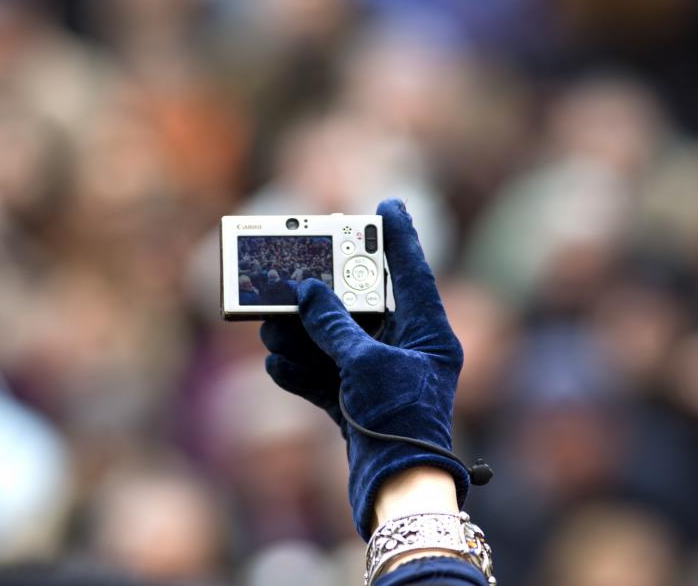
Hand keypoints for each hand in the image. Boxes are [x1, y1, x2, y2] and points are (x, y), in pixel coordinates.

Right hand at [261, 198, 468, 539]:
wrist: (398, 494)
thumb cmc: (399, 425)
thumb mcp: (365, 365)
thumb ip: (334, 325)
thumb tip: (307, 292)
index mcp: (428, 334)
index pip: (413, 272)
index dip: (399, 235)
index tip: (387, 203)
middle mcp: (407, 352)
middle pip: (362, 307)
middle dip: (324, 295)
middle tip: (297, 269)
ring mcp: (382, 380)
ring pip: (335, 342)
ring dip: (301, 335)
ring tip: (269, 325)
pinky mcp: (359, 406)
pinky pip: (325, 377)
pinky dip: (300, 371)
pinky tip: (276, 363)